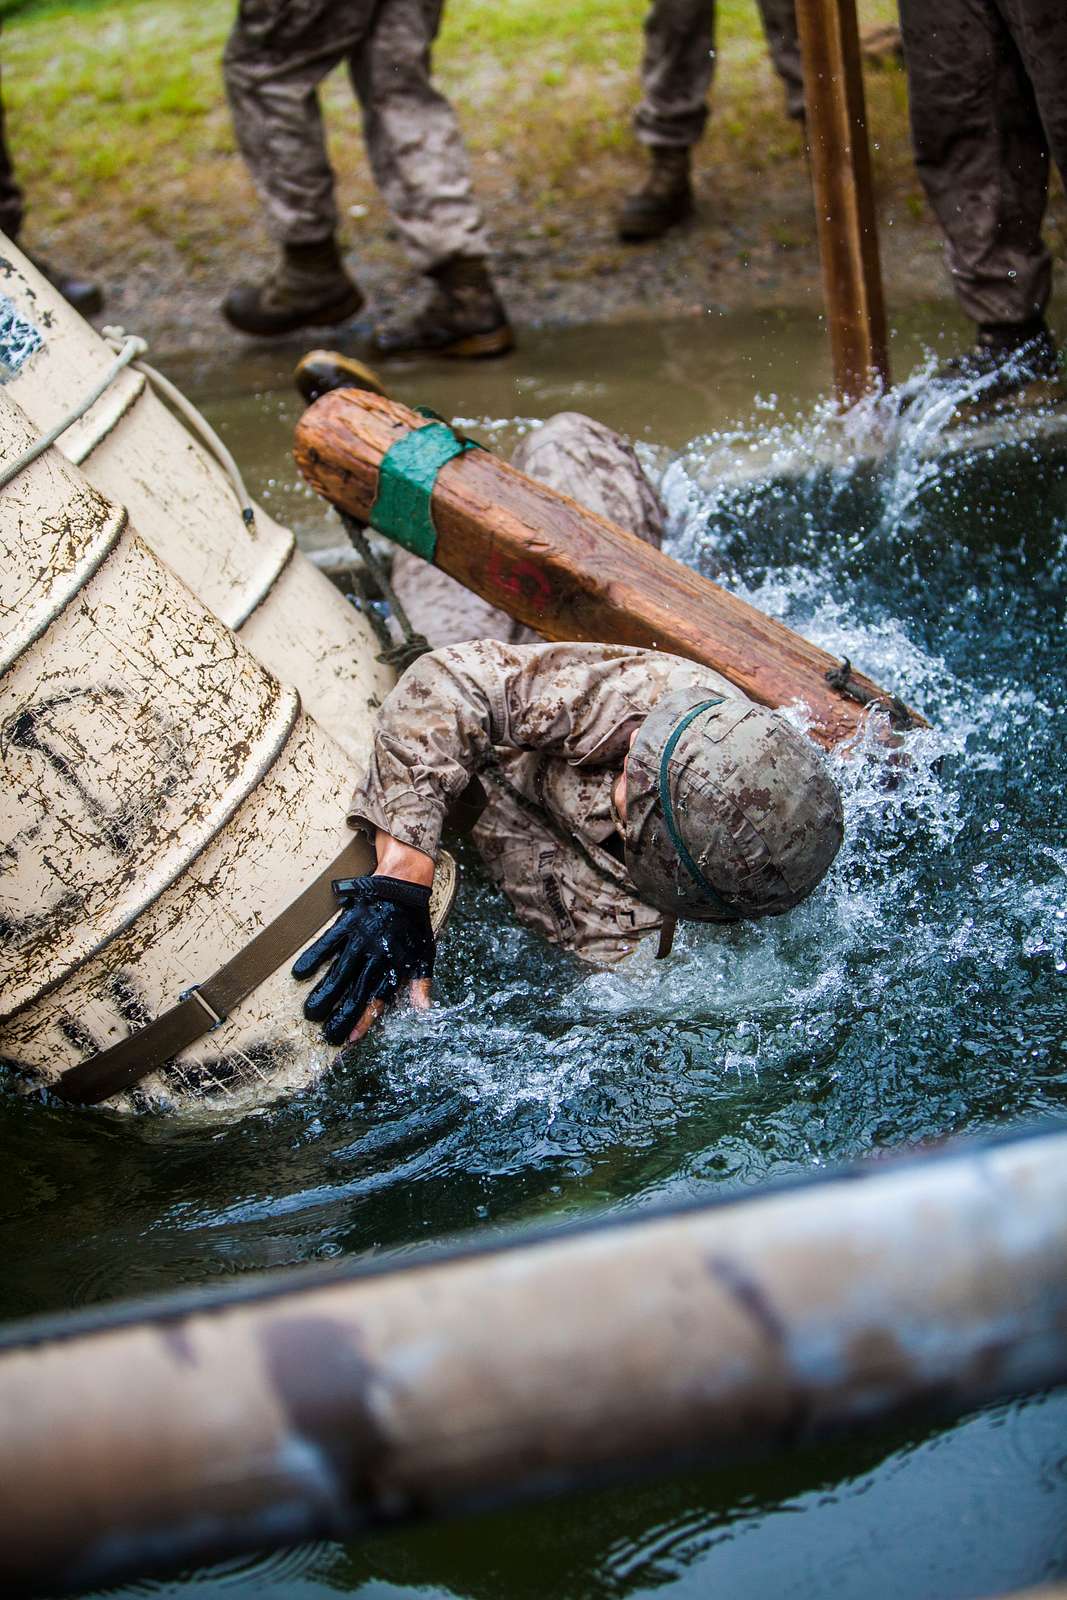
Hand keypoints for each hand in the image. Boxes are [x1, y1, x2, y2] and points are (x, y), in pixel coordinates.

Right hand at [292, 875, 435, 1045]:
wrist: (403, 885)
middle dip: (340, 1016)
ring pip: (339, 973)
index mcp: (394, 967)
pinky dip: (313, 958)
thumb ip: (421, 983)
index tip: (350, 1038)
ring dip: (324, 994)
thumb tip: (423, 1009)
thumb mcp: (425, 954)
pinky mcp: (346, 924)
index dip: (365, 1020)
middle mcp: (375, 957)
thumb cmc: (413, 923)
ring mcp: (359, 941)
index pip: (378, 1000)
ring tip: (310, 1012)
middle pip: (355, 992)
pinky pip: (327, 944)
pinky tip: (300, 974)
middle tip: (326, 1034)